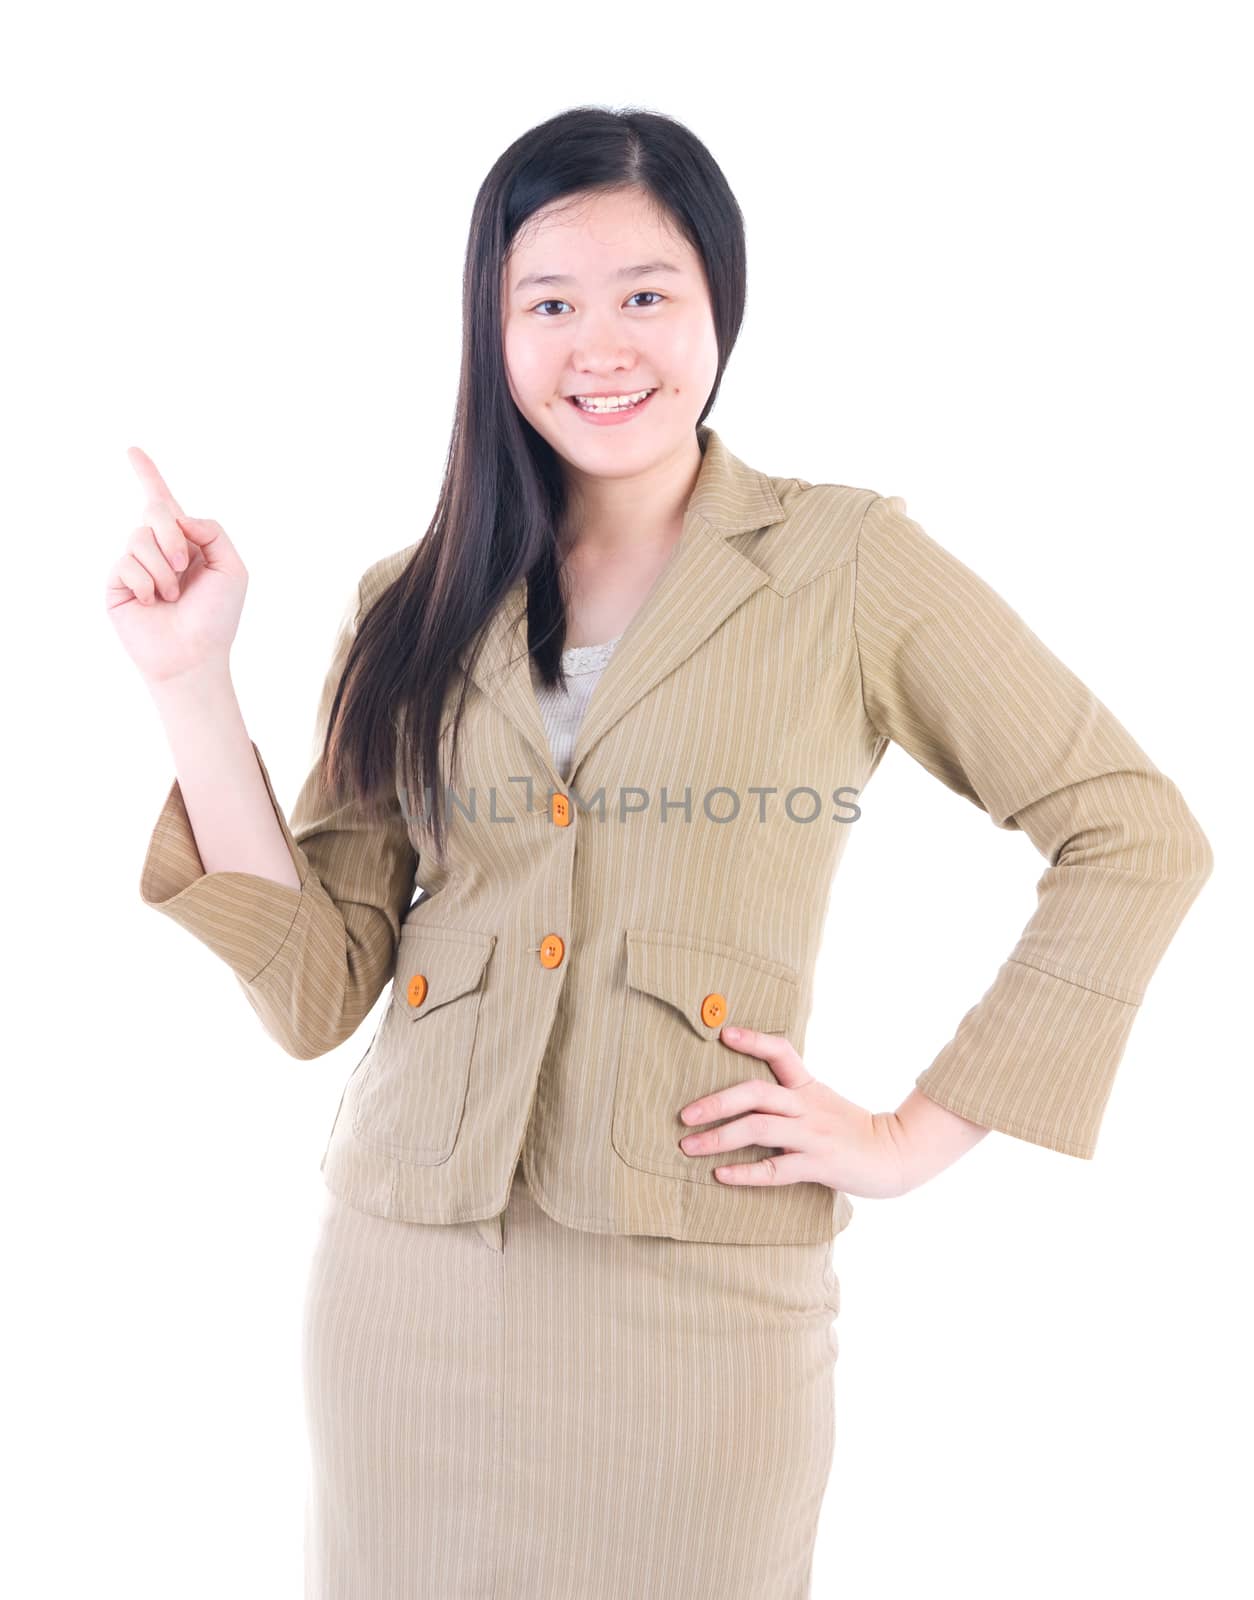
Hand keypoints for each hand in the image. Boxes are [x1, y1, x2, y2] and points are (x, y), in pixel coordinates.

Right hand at [105, 446, 248, 685]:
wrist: (194, 656)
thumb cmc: (216, 617)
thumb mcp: (232, 568)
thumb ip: (213, 531)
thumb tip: (178, 516)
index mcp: (186, 543)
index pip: (164, 502)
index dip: (148, 475)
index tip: (132, 450)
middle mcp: (158, 549)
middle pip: (157, 509)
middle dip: (172, 534)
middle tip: (185, 566)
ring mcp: (135, 564)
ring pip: (140, 536)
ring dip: (164, 568)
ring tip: (172, 595)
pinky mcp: (117, 582)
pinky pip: (126, 563)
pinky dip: (147, 583)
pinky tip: (152, 604)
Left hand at [677, 1024, 910, 1198]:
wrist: (896, 1155)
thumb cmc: (852, 1129)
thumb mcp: (822, 1101)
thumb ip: (791, 1095)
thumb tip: (746, 1094)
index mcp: (808, 1087)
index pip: (781, 1052)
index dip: (753, 1040)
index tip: (724, 1034)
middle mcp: (807, 1107)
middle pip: (756, 1092)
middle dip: (716, 1101)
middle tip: (683, 1114)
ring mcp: (812, 1136)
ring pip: (759, 1129)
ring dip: (719, 1137)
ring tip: (688, 1146)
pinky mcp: (819, 1165)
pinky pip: (776, 1169)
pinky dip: (745, 1173)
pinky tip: (721, 1175)